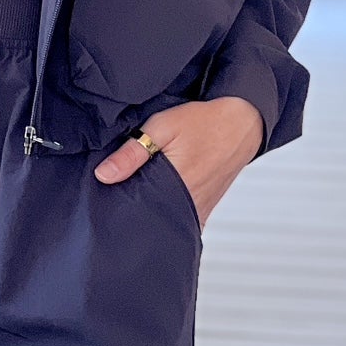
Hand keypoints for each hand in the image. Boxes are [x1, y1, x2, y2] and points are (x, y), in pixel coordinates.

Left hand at [93, 96, 264, 227]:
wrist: (242, 123)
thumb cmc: (204, 122)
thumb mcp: (163, 126)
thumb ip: (132, 152)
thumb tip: (103, 175)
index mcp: (176, 188)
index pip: (139, 214)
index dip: (120, 212)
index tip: (106, 207)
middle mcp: (189, 206)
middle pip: (151, 221)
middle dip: (133, 216)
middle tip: (117, 205)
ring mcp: (199, 211)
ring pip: (166, 222)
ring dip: (151, 214)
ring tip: (136, 203)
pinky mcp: (204, 209)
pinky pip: (181, 220)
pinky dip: (168, 215)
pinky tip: (157, 204)